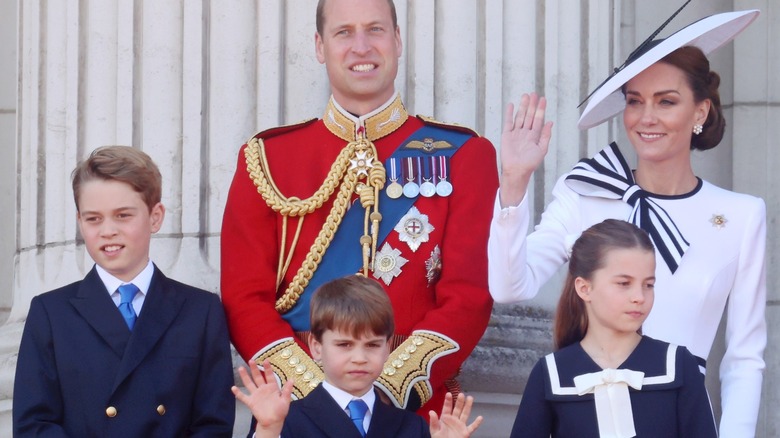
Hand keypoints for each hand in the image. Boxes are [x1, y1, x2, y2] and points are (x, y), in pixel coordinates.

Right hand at [231, 359, 293, 436]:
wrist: (273, 422)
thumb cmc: (280, 411)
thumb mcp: (285, 400)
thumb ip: (287, 390)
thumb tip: (292, 379)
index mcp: (272, 388)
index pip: (269, 375)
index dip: (267, 368)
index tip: (266, 360)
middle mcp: (263, 389)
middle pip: (257, 377)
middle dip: (254, 369)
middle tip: (251, 360)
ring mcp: (256, 395)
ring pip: (249, 383)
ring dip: (245, 376)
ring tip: (241, 368)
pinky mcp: (251, 402)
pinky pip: (243, 397)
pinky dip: (238, 393)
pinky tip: (233, 388)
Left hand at [429, 392, 482, 437]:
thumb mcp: (434, 431)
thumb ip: (434, 422)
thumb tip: (431, 412)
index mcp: (445, 418)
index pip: (447, 408)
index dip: (448, 401)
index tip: (449, 394)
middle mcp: (454, 420)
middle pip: (457, 409)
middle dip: (459, 401)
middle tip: (461, 394)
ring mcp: (460, 425)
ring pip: (465, 414)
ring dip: (468, 406)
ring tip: (470, 398)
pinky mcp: (465, 432)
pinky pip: (472, 427)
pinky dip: (476, 423)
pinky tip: (480, 417)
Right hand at [499, 92, 553, 206]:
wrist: (517, 170)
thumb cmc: (530, 163)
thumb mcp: (542, 149)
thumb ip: (546, 136)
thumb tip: (550, 122)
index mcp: (534, 136)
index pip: (538, 120)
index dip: (541, 109)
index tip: (543, 99)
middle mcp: (525, 133)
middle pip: (529, 116)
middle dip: (532, 105)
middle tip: (534, 94)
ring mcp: (516, 133)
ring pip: (520, 117)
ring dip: (523, 107)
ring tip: (525, 96)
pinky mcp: (507, 135)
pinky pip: (508, 122)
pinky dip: (509, 114)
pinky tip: (511, 105)